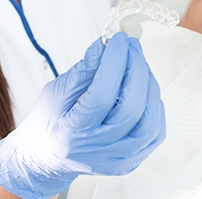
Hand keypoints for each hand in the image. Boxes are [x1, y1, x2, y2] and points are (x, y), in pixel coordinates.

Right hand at [0, 32, 165, 198]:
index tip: (117, 39)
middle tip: (130, 45)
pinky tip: (143, 86)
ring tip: (137, 63)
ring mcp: (118, 160)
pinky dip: (153, 104)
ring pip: (149, 122)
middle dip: (136, 69)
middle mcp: (98, 152)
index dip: (114, 63)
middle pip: (131, 109)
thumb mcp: (55, 93)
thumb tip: (105, 46)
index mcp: (72, 135)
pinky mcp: (132, 161)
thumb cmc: (47, 124)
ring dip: (148, 85)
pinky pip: (155, 132)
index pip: (102, 95)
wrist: (46, 160)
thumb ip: (82, 71)